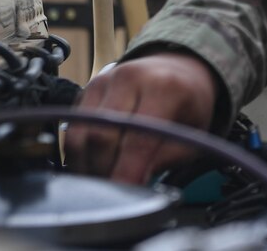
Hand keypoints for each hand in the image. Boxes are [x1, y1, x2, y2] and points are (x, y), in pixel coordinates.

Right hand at [65, 52, 219, 184]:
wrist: (179, 69)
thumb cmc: (188, 103)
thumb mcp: (193, 132)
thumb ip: (165, 158)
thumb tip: (133, 185)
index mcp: (164, 87)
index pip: (138, 138)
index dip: (127, 172)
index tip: (123, 197)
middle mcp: (130, 78)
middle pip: (101, 136)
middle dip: (104, 171)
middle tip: (113, 192)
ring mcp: (104, 80)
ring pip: (80, 133)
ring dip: (86, 165)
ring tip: (102, 180)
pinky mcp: (87, 87)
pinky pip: (73, 127)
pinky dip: (79, 153)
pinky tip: (93, 164)